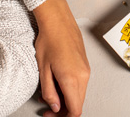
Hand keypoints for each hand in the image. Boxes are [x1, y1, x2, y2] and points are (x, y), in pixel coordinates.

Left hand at [33, 0, 89, 116]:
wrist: (59, 22)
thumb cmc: (49, 41)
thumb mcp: (43, 70)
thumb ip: (50, 92)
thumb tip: (56, 106)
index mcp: (72, 79)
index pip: (75, 109)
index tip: (51, 116)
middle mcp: (83, 76)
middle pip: (78, 104)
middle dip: (63, 110)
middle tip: (47, 108)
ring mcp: (86, 70)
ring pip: (79, 94)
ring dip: (65, 99)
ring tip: (48, 93)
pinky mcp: (85, 65)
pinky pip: (80, 84)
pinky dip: (69, 89)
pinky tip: (56, 83)